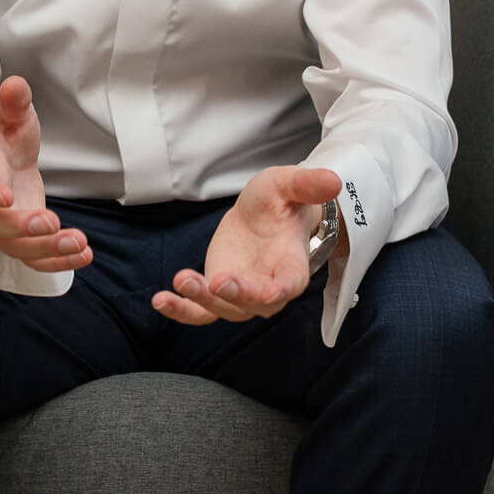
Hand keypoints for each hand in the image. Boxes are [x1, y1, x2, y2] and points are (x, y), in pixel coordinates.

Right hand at [0, 76, 91, 273]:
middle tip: (51, 223)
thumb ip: (13, 104)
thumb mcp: (7, 116)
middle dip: (22, 228)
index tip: (2, 196)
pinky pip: (37, 261)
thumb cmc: (1, 140)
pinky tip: (85, 255)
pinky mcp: (24, 241)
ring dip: (48, 251)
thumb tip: (17, 84)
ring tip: (79, 244)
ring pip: (18, 249)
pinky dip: (60, 264)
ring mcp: (4, 228)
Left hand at [152, 166, 340, 324]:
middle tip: (215, 281)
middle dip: (235, 296)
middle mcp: (269, 288)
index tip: (264, 289)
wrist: (264, 215)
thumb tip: (334, 181)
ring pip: (224, 309)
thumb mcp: (288, 184)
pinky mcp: (218, 293)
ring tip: (179, 281)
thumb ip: (307, 184)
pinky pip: (201, 311)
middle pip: (254, 303)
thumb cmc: (281, 202)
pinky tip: (160, 300)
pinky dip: (182, 310)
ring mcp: (242, 295)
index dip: (275, 290)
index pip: (288, 286)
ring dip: (200, 300)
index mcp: (292, 266)